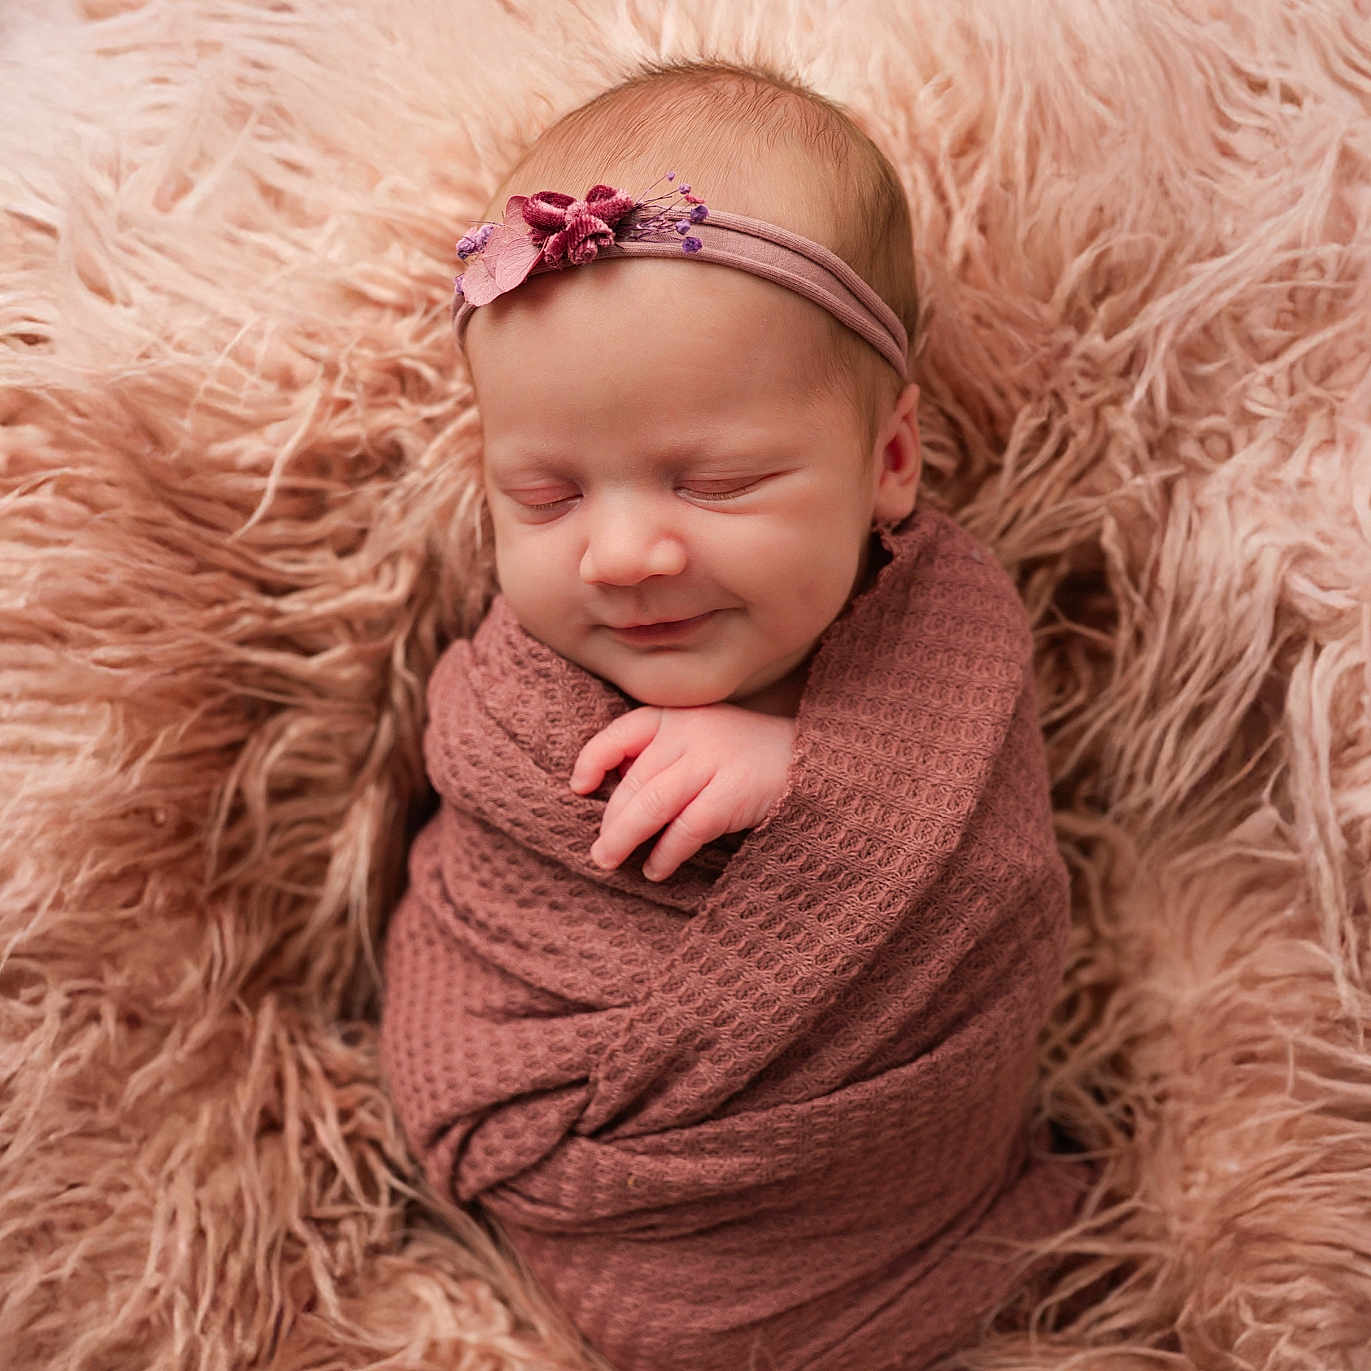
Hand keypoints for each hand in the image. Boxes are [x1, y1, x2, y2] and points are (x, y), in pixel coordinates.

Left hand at [568, 704, 796, 880]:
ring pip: (651, 804)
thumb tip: (607, 794)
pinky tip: (657, 869)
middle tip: (599, 853)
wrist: (811, 761)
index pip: (619, 734)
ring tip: (608, 862)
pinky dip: (666, 854)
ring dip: (623, 838)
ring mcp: (713, 760)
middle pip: (634, 781)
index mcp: (675, 715)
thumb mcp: (698, 738)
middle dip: (609, 820)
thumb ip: (659, 754)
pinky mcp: (733, 793)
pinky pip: (686, 828)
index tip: (580, 789)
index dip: (592, 761)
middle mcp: (690, 732)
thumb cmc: (742, 756)